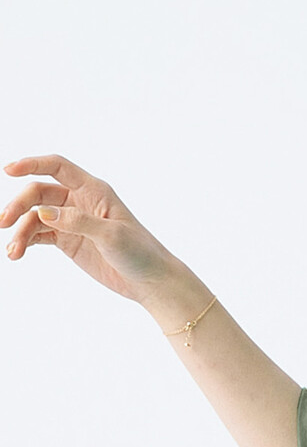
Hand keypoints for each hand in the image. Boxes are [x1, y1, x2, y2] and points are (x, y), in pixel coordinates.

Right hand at [1, 152, 188, 304]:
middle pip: (39, 193)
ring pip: (35, 217)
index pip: (58, 167)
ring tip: (12, 251)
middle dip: (19, 205)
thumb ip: (78, 222)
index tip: (8, 170)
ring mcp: (72, 221)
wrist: (151, 282)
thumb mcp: (112, 235)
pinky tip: (17, 253)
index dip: (32, 164)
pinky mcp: (68, 241)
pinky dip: (25, 242)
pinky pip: (39, 235)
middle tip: (4, 222)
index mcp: (94, 191)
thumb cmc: (141, 253)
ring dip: (20, 231)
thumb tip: (44, 213)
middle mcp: (80, 202)